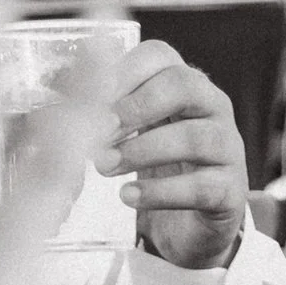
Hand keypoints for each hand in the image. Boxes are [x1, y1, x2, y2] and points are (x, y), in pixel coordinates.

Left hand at [95, 42, 247, 268]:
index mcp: (185, 83)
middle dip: (134, 107)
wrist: (189, 227)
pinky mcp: (230, 192)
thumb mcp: (131, 132)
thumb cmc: (158, 170)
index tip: (89, 97)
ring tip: (104, 167)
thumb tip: (55, 83)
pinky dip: (160, 192)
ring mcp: (228, 148)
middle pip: (182, 86)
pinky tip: (127, 197)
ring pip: (194, 137)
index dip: (123, 72)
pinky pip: (201, 186)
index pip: (160, 57)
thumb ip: (101, 107)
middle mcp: (213, 107)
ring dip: (143, 150)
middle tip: (97, 131)